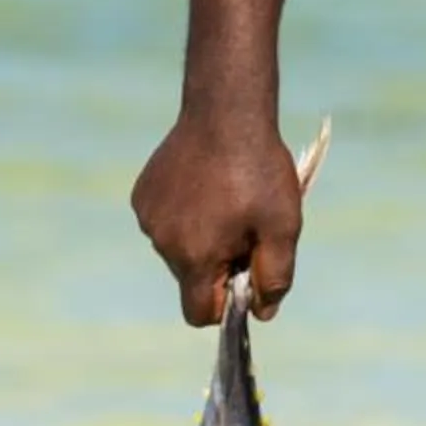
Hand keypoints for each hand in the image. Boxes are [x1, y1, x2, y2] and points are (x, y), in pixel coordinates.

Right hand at [130, 112, 304, 325]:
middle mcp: (162, 242)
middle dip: (218, 265)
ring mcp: (148, 216)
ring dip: (201, 238)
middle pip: (190, 279)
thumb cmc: (260, 171)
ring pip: (177, 249)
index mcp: (195, 257)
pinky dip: (185, 214)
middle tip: (245, 228)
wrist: (226, 112)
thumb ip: (276, 277)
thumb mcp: (283, 227)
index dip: (227, 303)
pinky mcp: (142, 194)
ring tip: (227, 201)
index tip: (247, 272)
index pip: (200, 312)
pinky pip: (165, 220)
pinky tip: (205, 185)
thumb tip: (263, 311)